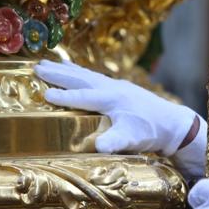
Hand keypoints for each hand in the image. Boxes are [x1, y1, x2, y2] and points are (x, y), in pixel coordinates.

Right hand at [35, 60, 196, 156]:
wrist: (172, 124)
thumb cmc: (151, 132)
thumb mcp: (132, 139)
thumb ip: (116, 141)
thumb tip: (99, 146)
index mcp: (112, 99)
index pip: (82, 97)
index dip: (63, 97)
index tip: (44, 94)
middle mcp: (112, 88)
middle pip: (80, 79)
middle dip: (58, 74)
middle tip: (36, 67)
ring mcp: (116, 86)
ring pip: (86, 74)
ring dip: (66, 69)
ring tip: (47, 63)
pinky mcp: (120, 88)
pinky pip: (94, 76)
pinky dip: (80, 72)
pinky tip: (75, 71)